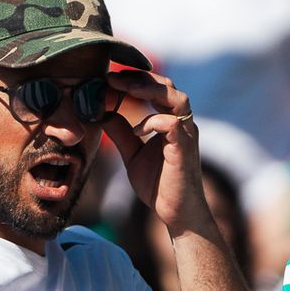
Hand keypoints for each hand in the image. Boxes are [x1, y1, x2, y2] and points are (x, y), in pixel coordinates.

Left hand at [102, 68, 210, 237]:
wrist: (177, 213)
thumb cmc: (158, 184)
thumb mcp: (132, 154)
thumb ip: (121, 133)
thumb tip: (102, 113)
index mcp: (171, 121)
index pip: (158, 88)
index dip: (135, 79)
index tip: (110, 77)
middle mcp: (182, 124)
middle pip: (168, 86)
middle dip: (140, 78)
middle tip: (113, 77)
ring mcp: (186, 135)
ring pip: (178, 98)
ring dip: (151, 89)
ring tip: (126, 88)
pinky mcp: (184, 150)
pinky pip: (174, 125)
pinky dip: (154, 121)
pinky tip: (137, 130)